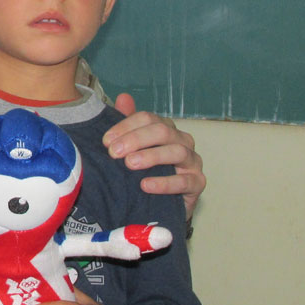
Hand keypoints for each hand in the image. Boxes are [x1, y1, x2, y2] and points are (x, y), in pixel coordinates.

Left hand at [105, 93, 205, 217]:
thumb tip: (123, 97)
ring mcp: (192, 162)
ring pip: (177, 151)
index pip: (148, 118)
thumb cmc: (145, 172)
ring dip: (151, 156)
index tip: (106, 141)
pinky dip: (165, 183)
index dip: (126, 126)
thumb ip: (127, 124)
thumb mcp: (132, 149)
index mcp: (165, 129)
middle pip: (162, 131)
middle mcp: (181, 141)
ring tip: (129, 164)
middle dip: (136, 139)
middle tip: (114, 152)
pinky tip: (146, 185)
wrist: (158, 207)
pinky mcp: (198, 183)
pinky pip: (186, 181)